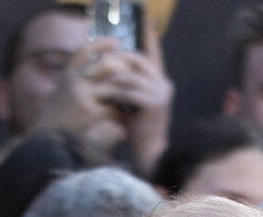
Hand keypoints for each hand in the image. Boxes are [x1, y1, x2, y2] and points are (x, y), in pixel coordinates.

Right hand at [30, 38, 128, 138]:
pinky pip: (114, 109)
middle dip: (122, 69)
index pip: (86, 50)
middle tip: (133, 76)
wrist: (46, 136)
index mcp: (68, 73)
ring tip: (133, 98)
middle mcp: (75, 81)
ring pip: (113, 88)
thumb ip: (77, 79)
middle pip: (106, 65)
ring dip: (125, 93)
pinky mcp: (91, 114)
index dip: (102, 43)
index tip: (116, 42)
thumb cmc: (57, 115)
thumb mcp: (62, 90)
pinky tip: (125, 117)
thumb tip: (97, 70)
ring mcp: (83, 96)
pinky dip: (121, 113)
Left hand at [105, 18, 173, 176]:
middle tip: (99, 60)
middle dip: (117, 59)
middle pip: (138, 59)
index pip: (153, 54)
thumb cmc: (137, 129)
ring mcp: (161, 94)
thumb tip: (112, 68)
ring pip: (131, 74)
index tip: (144, 16)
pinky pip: (129, 91)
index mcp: (160, 82)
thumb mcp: (132, 103)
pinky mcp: (154, 104)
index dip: (148, 36)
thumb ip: (127, 85)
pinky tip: (105, 98)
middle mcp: (164, 84)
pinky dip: (115, 93)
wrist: (149, 153)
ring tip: (98, 83)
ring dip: (112, 78)